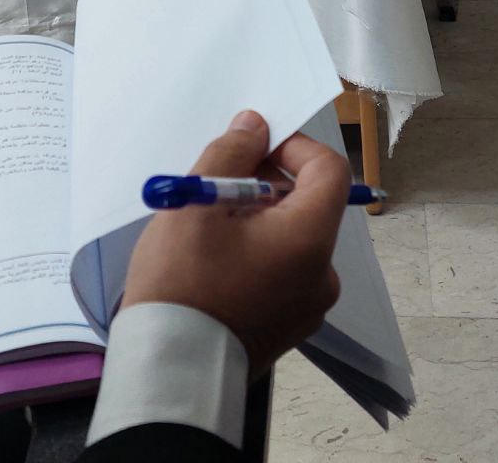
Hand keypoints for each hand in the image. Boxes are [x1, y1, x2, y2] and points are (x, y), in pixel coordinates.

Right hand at [120, 109, 346, 378]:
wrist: (169, 371)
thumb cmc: (183, 282)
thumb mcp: (197, 202)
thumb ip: (232, 153)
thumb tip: (257, 125)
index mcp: (310, 240)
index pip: (328, 169)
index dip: (293, 146)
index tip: (251, 148)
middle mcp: (322, 274)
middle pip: (306, 204)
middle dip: (263, 184)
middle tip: (214, 190)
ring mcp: (308, 306)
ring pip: (290, 237)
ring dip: (255, 220)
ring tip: (206, 231)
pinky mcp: (288, 327)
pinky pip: (281, 271)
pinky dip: (255, 254)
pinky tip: (214, 264)